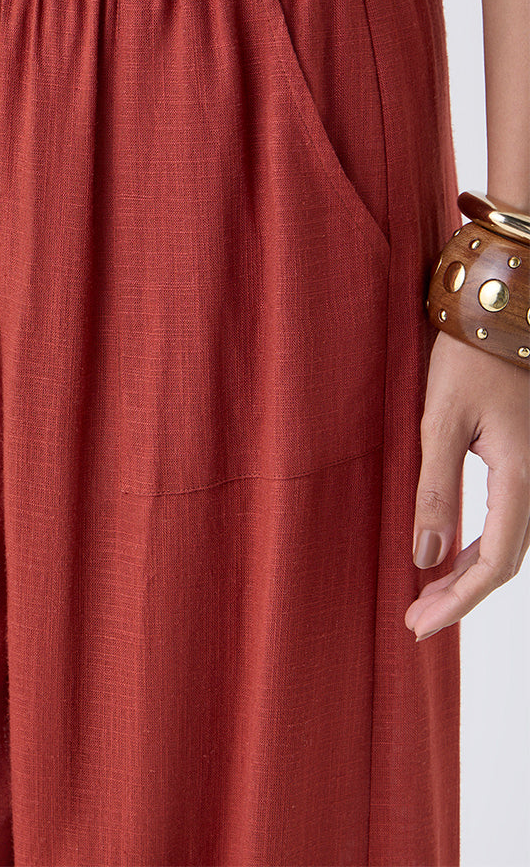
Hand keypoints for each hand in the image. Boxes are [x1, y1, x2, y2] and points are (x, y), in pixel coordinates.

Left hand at [405, 330, 529, 640]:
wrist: (499, 313)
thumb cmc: (468, 359)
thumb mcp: (440, 422)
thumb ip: (435, 489)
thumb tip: (425, 556)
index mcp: (521, 475)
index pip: (496, 562)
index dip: (459, 600)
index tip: (419, 623)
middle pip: (505, 560)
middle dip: (460, 594)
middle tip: (416, 618)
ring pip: (509, 541)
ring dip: (469, 572)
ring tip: (427, 594)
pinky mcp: (525, 460)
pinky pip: (509, 517)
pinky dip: (479, 544)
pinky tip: (450, 552)